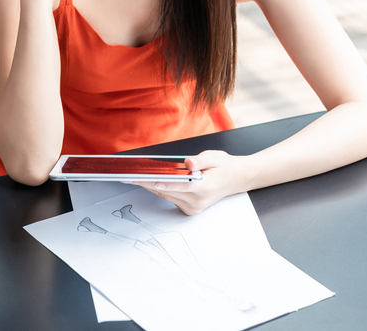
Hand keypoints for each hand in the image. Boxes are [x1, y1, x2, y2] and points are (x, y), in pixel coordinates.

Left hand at [132, 151, 250, 215]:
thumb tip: (189, 162)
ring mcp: (194, 207)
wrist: (236, 179)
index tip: (148, 180)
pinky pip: (170, 198)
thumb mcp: (214, 157)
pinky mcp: (190, 209)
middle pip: (167, 191)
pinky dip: (159, 190)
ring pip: (166, 196)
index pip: (179, 185)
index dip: (163, 183)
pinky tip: (149, 182)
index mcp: (205, 187)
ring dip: (150, 187)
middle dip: (148, 183)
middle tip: (130, 176)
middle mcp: (198, 201)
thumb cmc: (224, 167)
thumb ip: (200, 160)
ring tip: (134, 178)